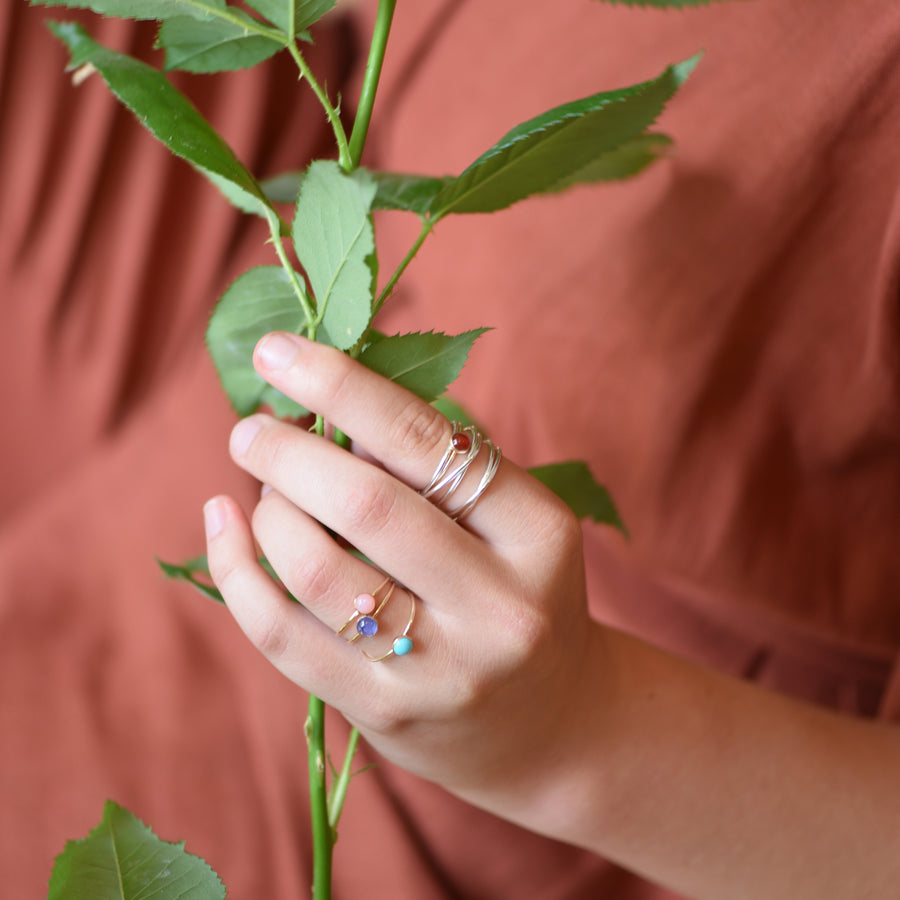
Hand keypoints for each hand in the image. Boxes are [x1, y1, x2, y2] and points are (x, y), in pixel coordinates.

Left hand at [203, 332, 600, 811]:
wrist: (550, 724)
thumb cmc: (519, 594)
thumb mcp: (511, 521)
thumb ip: (437, 462)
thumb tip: (331, 404)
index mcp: (539, 534)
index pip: (427, 441)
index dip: (342, 386)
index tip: (278, 351)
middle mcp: (499, 606)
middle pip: (363, 503)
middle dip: (285, 450)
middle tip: (251, 427)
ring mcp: (441, 670)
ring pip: (314, 568)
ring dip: (268, 508)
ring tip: (263, 487)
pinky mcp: (386, 714)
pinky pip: (282, 634)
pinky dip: (235, 569)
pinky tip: (222, 524)